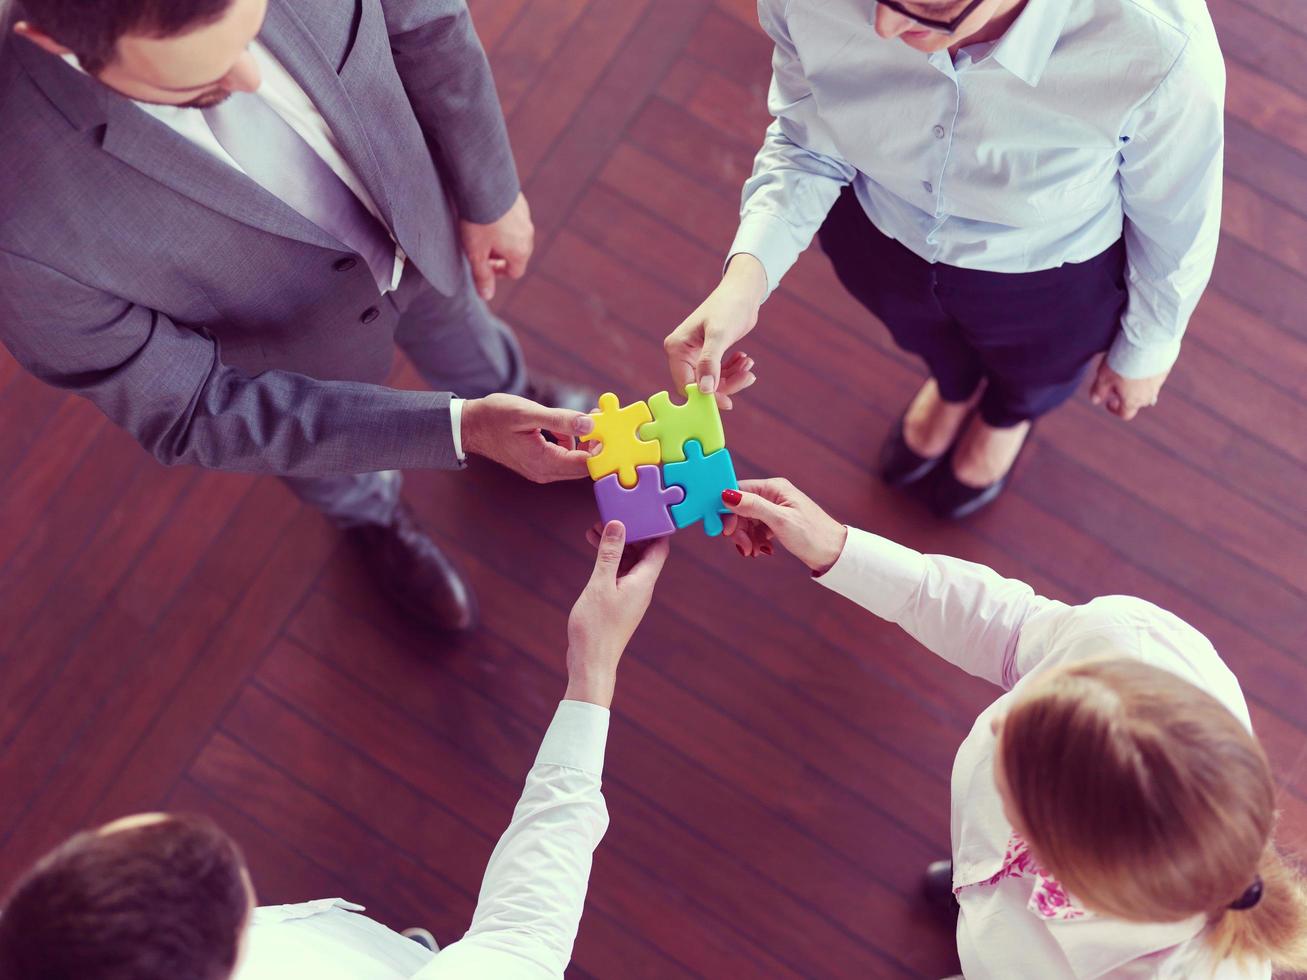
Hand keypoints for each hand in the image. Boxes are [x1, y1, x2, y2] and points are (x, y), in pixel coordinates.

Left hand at [460, 192, 533, 301]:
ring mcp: (526, 218)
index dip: (497, 272)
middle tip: (480, 247)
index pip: (515, 272)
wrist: (484, 185)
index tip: (483, 263)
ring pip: (515, 236)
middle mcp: (528, 236)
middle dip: (499, 255)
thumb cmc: (479, 222)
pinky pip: (513, 219)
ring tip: (481, 229)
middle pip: (517, 254)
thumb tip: (487, 296)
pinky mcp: (520, 203)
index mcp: (520, 252)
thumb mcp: (476, 253)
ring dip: (501, 238)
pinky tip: (486, 213)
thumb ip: (482, 276)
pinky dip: (502, 221)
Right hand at [461, 393, 592, 482]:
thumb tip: (590, 423)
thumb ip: (560, 420)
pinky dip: (571, 441)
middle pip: (583, 467)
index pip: (585, 465)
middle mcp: (544, 472)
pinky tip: (566, 424)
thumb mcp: (528, 413)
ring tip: (587, 417)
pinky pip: (564, 456)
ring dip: (584, 441)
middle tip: (600, 418)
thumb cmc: (494, 417)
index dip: (601, 449)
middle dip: (596, 444)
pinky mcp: (538, 463)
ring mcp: (541, 470)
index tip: (609, 428)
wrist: (470, 426)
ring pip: (575, 461)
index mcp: (542, 462)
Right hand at [566, 521, 669, 706]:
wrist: (591, 662)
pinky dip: (609, 559)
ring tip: (594, 531)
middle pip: (644, 551)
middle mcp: (642, 587)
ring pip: (629, 561)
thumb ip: (609, 553)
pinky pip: (618, 572)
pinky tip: (594, 550)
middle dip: (629, 532)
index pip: (660, 546)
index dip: (654, 526)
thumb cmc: (596, 627)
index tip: (640, 509)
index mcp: (644, 581)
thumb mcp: (600, 584)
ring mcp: (630, 595)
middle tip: (609, 517)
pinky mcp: (618, 601)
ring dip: (615, 545)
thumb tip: (618, 525)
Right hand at [663, 253, 764, 408]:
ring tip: (749, 365)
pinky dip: (733, 371)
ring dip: (733, 378)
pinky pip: (719, 374)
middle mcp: (682, 353)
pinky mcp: (709, 355)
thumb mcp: (719, 335)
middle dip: (725, 385)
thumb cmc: (729, 307)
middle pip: (701, 385)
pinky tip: (745, 360)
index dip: (706, 396)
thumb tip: (704, 390)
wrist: (742, 292)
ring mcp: (695, 355)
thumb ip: (710, 363)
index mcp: (677, 347)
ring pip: (712, 382)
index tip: (728, 402)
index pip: (686, 383)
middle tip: (748, 377)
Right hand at [720, 478, 846, 574]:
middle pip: (740, 509)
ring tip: (755, 552)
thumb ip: (753, 506)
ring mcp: (775, 509)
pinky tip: (763, 550)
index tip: (726, 531)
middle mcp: (773, 495)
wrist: (834, 553)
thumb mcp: (780, 520)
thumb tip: (726, 495)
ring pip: (747, 521)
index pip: (738, 491)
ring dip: (747, 538)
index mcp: (773, 488)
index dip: (727, 510)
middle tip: (745, 548)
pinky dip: (755, 541)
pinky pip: (756, 529)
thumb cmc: (812, 535)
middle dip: (739, 530)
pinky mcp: (777, 523)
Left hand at [1089, 357, 1168, 420]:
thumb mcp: (1104, 377)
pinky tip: (1139, 362)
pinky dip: (1146, 374)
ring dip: (1136, 386)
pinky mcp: (1165, 370)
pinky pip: (1154, 377)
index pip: (1125, 414)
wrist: (1147, 344)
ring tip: (1127, 371)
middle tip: (1116, 384)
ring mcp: (1159, 383)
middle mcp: (1148, 396)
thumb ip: (1099, 391)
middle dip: (1126, 397)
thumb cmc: (1123, 362)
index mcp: (1133, 401)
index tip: (1109, 402)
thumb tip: (1095, 401)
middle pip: (1137, 402)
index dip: (1115, 410)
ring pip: (1147, 390)